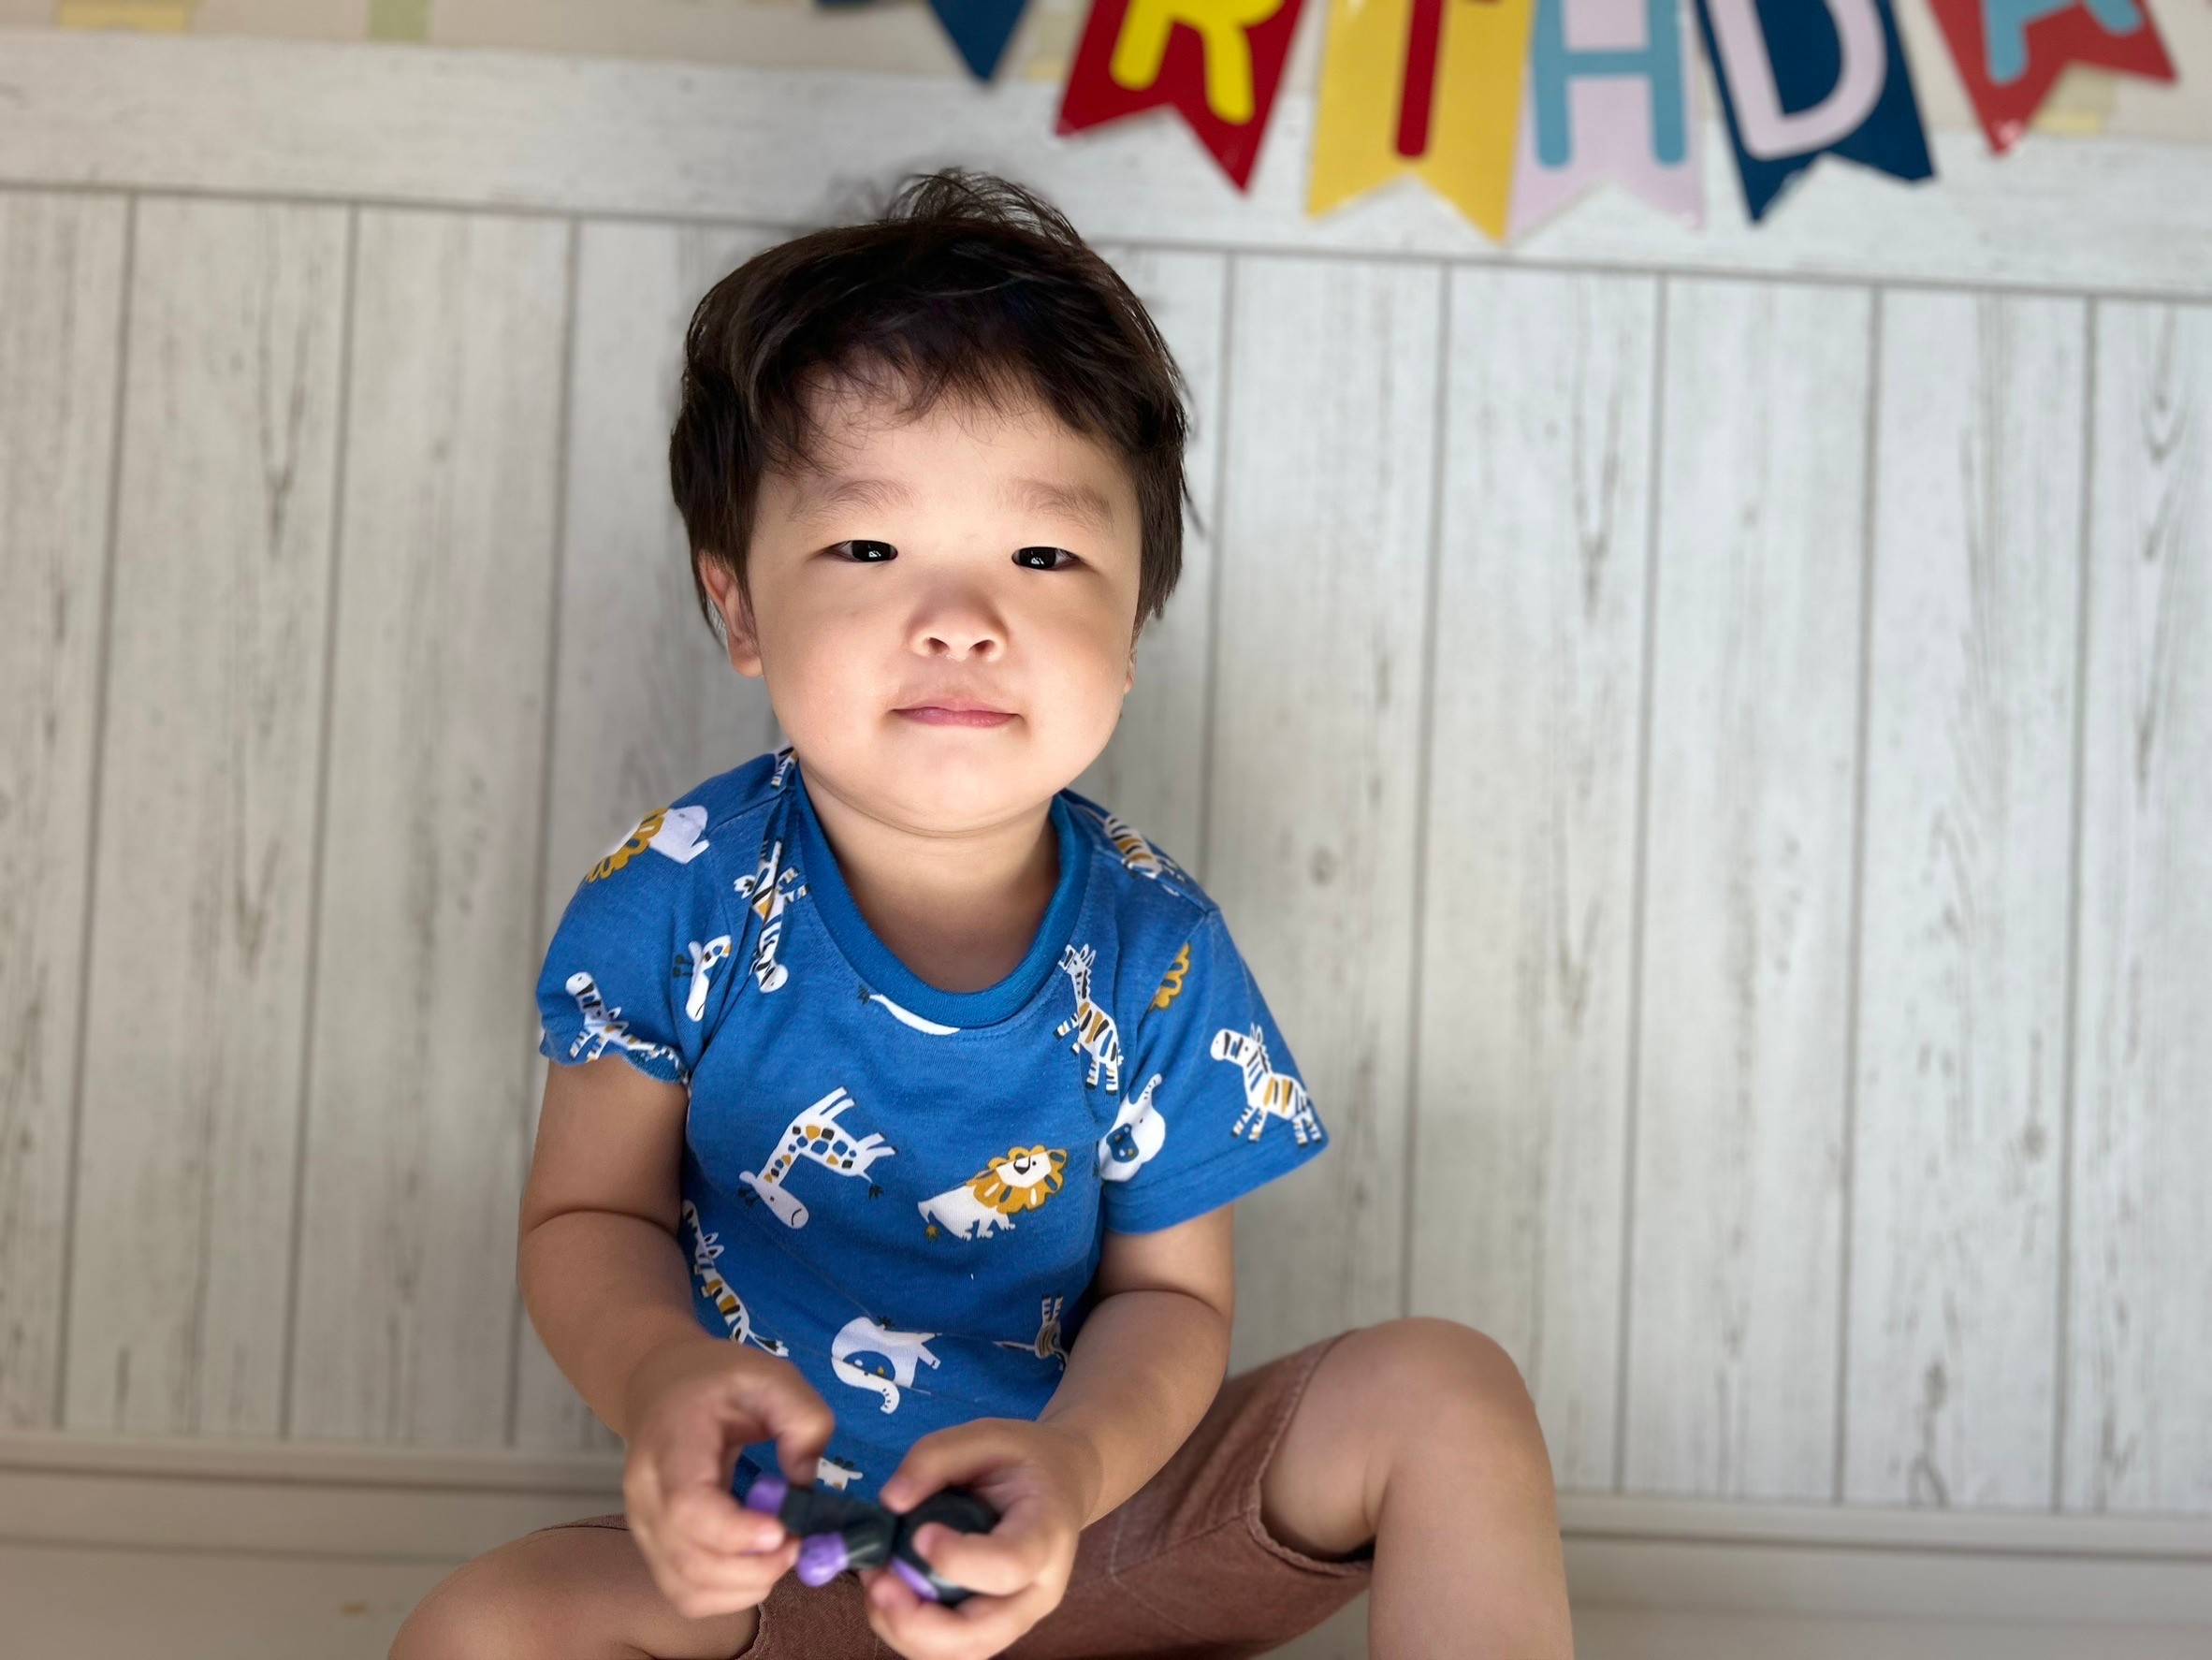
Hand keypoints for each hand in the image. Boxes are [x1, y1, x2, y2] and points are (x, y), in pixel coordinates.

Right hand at [619, 1337, 834, 1619]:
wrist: (663, 1385)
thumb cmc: (719, 1381)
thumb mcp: (771, 1376)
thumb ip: (801, 1418)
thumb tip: (806, 1483)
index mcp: (672, 1443)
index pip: (688, 1507)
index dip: (735, 1532)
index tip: (782, 1530)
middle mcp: (646, 1494)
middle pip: (689, 1560)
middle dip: (754, 1568)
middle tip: (798, 1543)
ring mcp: (643, 1527)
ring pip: (686, 1589)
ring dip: (744, 1588)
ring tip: (781, 1554)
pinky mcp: (654, 1549)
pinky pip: (685, 1594)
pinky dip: (728, 1596)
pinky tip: (757, 1567)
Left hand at [859, 1418, 1104, 1659]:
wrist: (1059, 1484)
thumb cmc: (1025, 1459)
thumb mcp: (988, 1434)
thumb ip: (936, 1457)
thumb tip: (891, 1502)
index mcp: (1046, 1534)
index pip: (1009, 1566)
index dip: (959, 1560)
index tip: (920, 1533)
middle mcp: (1037, 1591)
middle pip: (979, 1635)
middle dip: (916, 1620)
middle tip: (878, 1580)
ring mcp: (1016, 1617)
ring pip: (959, 1653)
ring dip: (904, 1629)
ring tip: (878, 1582)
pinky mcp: (991, 1626)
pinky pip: (948, 1649)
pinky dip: (907, 1630)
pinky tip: (890, 1591)